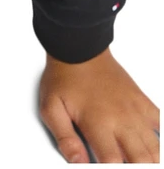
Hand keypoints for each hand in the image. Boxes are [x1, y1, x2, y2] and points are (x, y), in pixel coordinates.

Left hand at [39, 46, 159, 162]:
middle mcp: (121, 120)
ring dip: (152, 160)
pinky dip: (162, 138)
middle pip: (141, 160)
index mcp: (98, 123)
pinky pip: (162, 122)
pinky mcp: (142, 102)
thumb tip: (78, 162)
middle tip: (128, 166)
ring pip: (155, 148)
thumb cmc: (64, 76)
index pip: (113, 162)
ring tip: (143, 163)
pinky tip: (157, 148)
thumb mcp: (51, 107)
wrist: (79, 48)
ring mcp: (135, 112)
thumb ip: (65, 139)